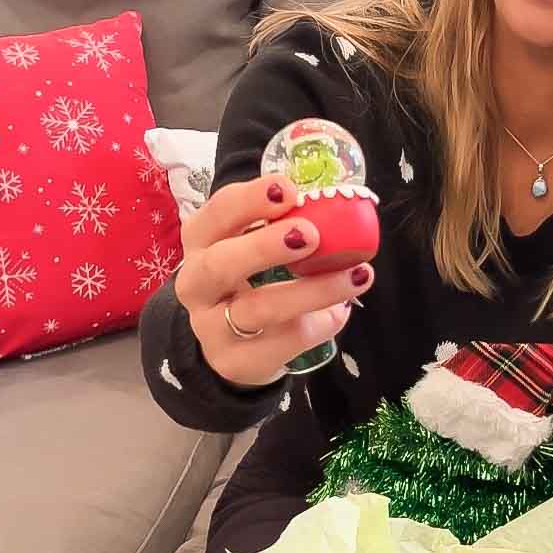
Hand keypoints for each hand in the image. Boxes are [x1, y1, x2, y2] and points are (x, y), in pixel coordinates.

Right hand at [175, 175, 374, 386]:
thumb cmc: (249, 281)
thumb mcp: (253, 247)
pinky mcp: (235, 362)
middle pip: (220, 264)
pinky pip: (283, 342)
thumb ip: (283, 226)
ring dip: (312, 291)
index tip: (289, 190)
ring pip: (257, 309)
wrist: (231, 348)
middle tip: (311, 235)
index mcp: (201, 241)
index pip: (216, 214)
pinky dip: (319, 324)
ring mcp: (210, 327)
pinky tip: (340, 311)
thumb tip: (338, 208)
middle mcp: (196, 283)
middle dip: (264, 247)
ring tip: (356, 276)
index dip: (250, 200)